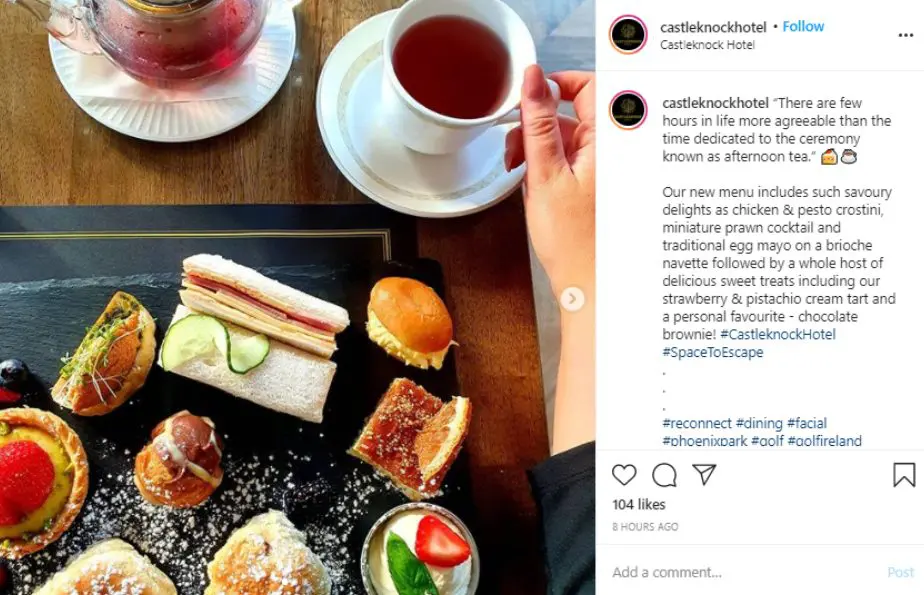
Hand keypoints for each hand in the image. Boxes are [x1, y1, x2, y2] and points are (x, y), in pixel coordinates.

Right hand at [505, 66, 595, 298]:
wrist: (589, 285)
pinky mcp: (598, 183)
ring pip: (568, 137)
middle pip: (573, 112)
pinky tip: (536, 185)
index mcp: (610, 142)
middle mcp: (614, 151)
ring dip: (540, 148)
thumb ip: (537, 124)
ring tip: (522, 174)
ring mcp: (606, 168)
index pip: (589, 85)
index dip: (555, 86)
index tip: (528, 99)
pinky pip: (572, 159)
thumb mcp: (546, 176)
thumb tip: (532, 80)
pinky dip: (549, 165)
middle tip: (517, 149)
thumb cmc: (576, 243)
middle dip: (538, 125)